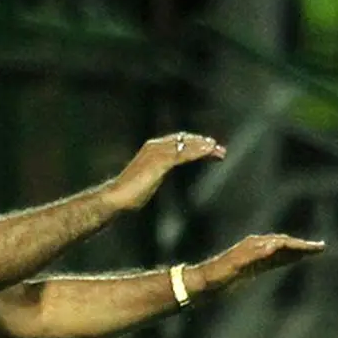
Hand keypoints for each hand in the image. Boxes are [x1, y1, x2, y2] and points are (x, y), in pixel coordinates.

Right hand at [104, 132, 225, 211]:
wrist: (117, 197)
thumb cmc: (130, 194)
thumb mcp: (149, 180)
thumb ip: (157, 174)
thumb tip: (159, 177)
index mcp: (153, 149)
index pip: (178, 142)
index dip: (195, 145)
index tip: (210, 150)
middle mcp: (155, 146)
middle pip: (184, 140)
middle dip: (203, 144)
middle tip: (220, 149)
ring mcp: (157, 152)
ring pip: (185, 145)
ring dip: (203, 147)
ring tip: (217, 150)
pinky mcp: (160, 161)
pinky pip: (182, 154)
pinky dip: (197, 152)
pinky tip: (208, 153)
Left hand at [198, 234, 325, 291]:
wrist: (202, 282)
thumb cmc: (218, 275)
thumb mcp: (235, 266)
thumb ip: (254, 255)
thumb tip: (274, 246)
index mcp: (254, 246)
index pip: (283, 243)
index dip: (300, 245)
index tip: (316, 248)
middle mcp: (256, 247)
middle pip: (284, 244)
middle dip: (303, 246)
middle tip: (321, 248)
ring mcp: (254, 256)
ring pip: (281, 250)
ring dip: (296, 250)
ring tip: (312, 252)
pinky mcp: (252, 266)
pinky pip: (274, 260)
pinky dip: (286, 258)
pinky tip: (293, 260)